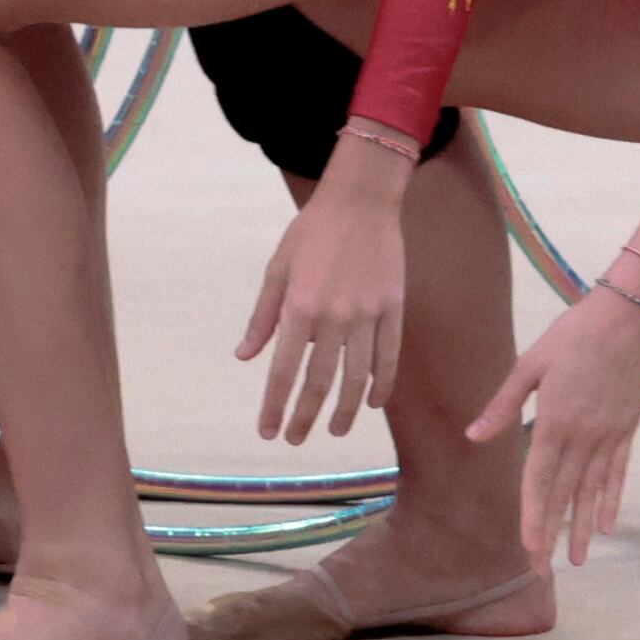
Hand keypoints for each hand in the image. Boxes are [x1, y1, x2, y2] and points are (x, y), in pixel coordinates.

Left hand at [238, 140, 412, 442]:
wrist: (362, 199)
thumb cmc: (312, 231)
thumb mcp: (276, 268)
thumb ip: (263, 316)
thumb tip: (245, 356)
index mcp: (299, 306)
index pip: (284, 370)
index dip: (275, 406)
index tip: (269, 432)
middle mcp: (334, 316)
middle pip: (320, 381)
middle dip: (305, 416)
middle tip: (296, 440)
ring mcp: (369, 314)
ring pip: (358, 377)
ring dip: (346, 410)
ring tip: (335, 431)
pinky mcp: (394, 308)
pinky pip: (390, 356)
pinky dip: (383, 384)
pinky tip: (376, 403)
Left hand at [471, 276, 639, 567]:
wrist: (625, 318)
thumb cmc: (571, 336)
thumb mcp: (529, 365)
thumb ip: (503, 405)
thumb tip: (474, 436)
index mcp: (555, 422)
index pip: (539, 480)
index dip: (533, 516)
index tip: (528, 548)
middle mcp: (584, 437)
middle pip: (565, 493)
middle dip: (553, 533)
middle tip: (543, 569)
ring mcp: (609, 436)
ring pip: (593, 491)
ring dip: (585, 527)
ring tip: (579, 560)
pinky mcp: (627, 429)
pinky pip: (619, 472)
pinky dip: (613, 499)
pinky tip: (609, 524)